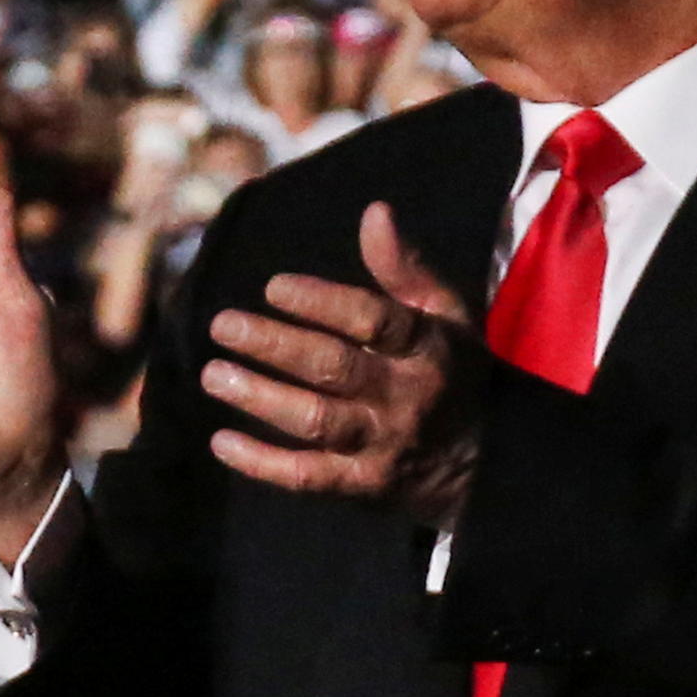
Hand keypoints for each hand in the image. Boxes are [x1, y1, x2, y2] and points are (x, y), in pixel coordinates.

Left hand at [197, 204, 484, 526]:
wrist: (484, 461)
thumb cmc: (449, 371)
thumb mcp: (445, 316)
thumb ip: (405, 268)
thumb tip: (376, 211)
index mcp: (426, 347)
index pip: (372, 320)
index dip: (321, 302)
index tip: (272, 287)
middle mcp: (404, 396)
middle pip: (334, 368)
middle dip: (275, 345)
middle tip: (222, 325)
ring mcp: (382, 444)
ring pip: (315, 421)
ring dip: (260, 398)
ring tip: (212, 374)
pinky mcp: (363, 485)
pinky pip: (308, 477)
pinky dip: (262, 463)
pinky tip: (220, 442)